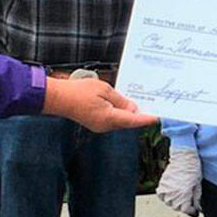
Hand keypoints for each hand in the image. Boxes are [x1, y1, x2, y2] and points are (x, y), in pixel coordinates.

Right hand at [42, 77, 157, 131]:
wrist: (57, 98)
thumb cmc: (79, 91)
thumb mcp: (104, 90)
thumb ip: (121, 100)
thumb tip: (133, 108)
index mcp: (109, 118)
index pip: (133, 120)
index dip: (147, 118)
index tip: (158, 117)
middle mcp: (105, 126)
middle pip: (128, 122)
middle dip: (140, 115)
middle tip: (153, 107)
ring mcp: (99, 126)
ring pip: (121, 121)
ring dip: (130, 114)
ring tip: (141, 103)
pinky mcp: (95, 123)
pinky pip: (112, 119)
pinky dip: (120, 113)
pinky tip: (124, 104)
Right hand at [157, 146, 202, 216]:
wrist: (184, 156)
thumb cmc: (193, 169)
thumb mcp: (198, 185)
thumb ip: (196, 199)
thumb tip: (198, 209)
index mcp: (183, 194)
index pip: (186, 210)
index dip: (192, 211)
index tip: (195, 211)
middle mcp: (173, 193)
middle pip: (177, 208)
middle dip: (184, 206)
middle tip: (189, 201)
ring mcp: (166, 189)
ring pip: (169, 203)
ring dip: (175, 202)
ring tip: (181, 195)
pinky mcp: (162, 184)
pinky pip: (162, 196)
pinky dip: (167, 196)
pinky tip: (173, 192)